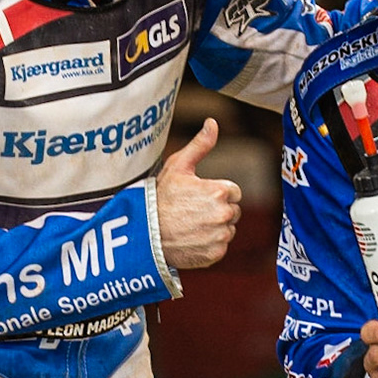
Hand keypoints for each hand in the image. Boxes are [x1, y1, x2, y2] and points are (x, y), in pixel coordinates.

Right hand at [156, 118, 242, 269]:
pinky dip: (209, 245)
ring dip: (214, 228)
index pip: (233, 192)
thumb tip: (213, 123)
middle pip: (232, 211)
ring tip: (190, 226)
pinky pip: (219, 247)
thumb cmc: (160, 197)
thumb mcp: (177, 166)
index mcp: (219, 191)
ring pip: (227, 230)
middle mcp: (224, 214)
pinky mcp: (215, 254)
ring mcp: (220, 236)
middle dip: (217, 210)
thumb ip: (200, 145)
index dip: (216, 193)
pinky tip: (191, 239)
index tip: (198, 197)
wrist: (144, 233)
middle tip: (193, 212)